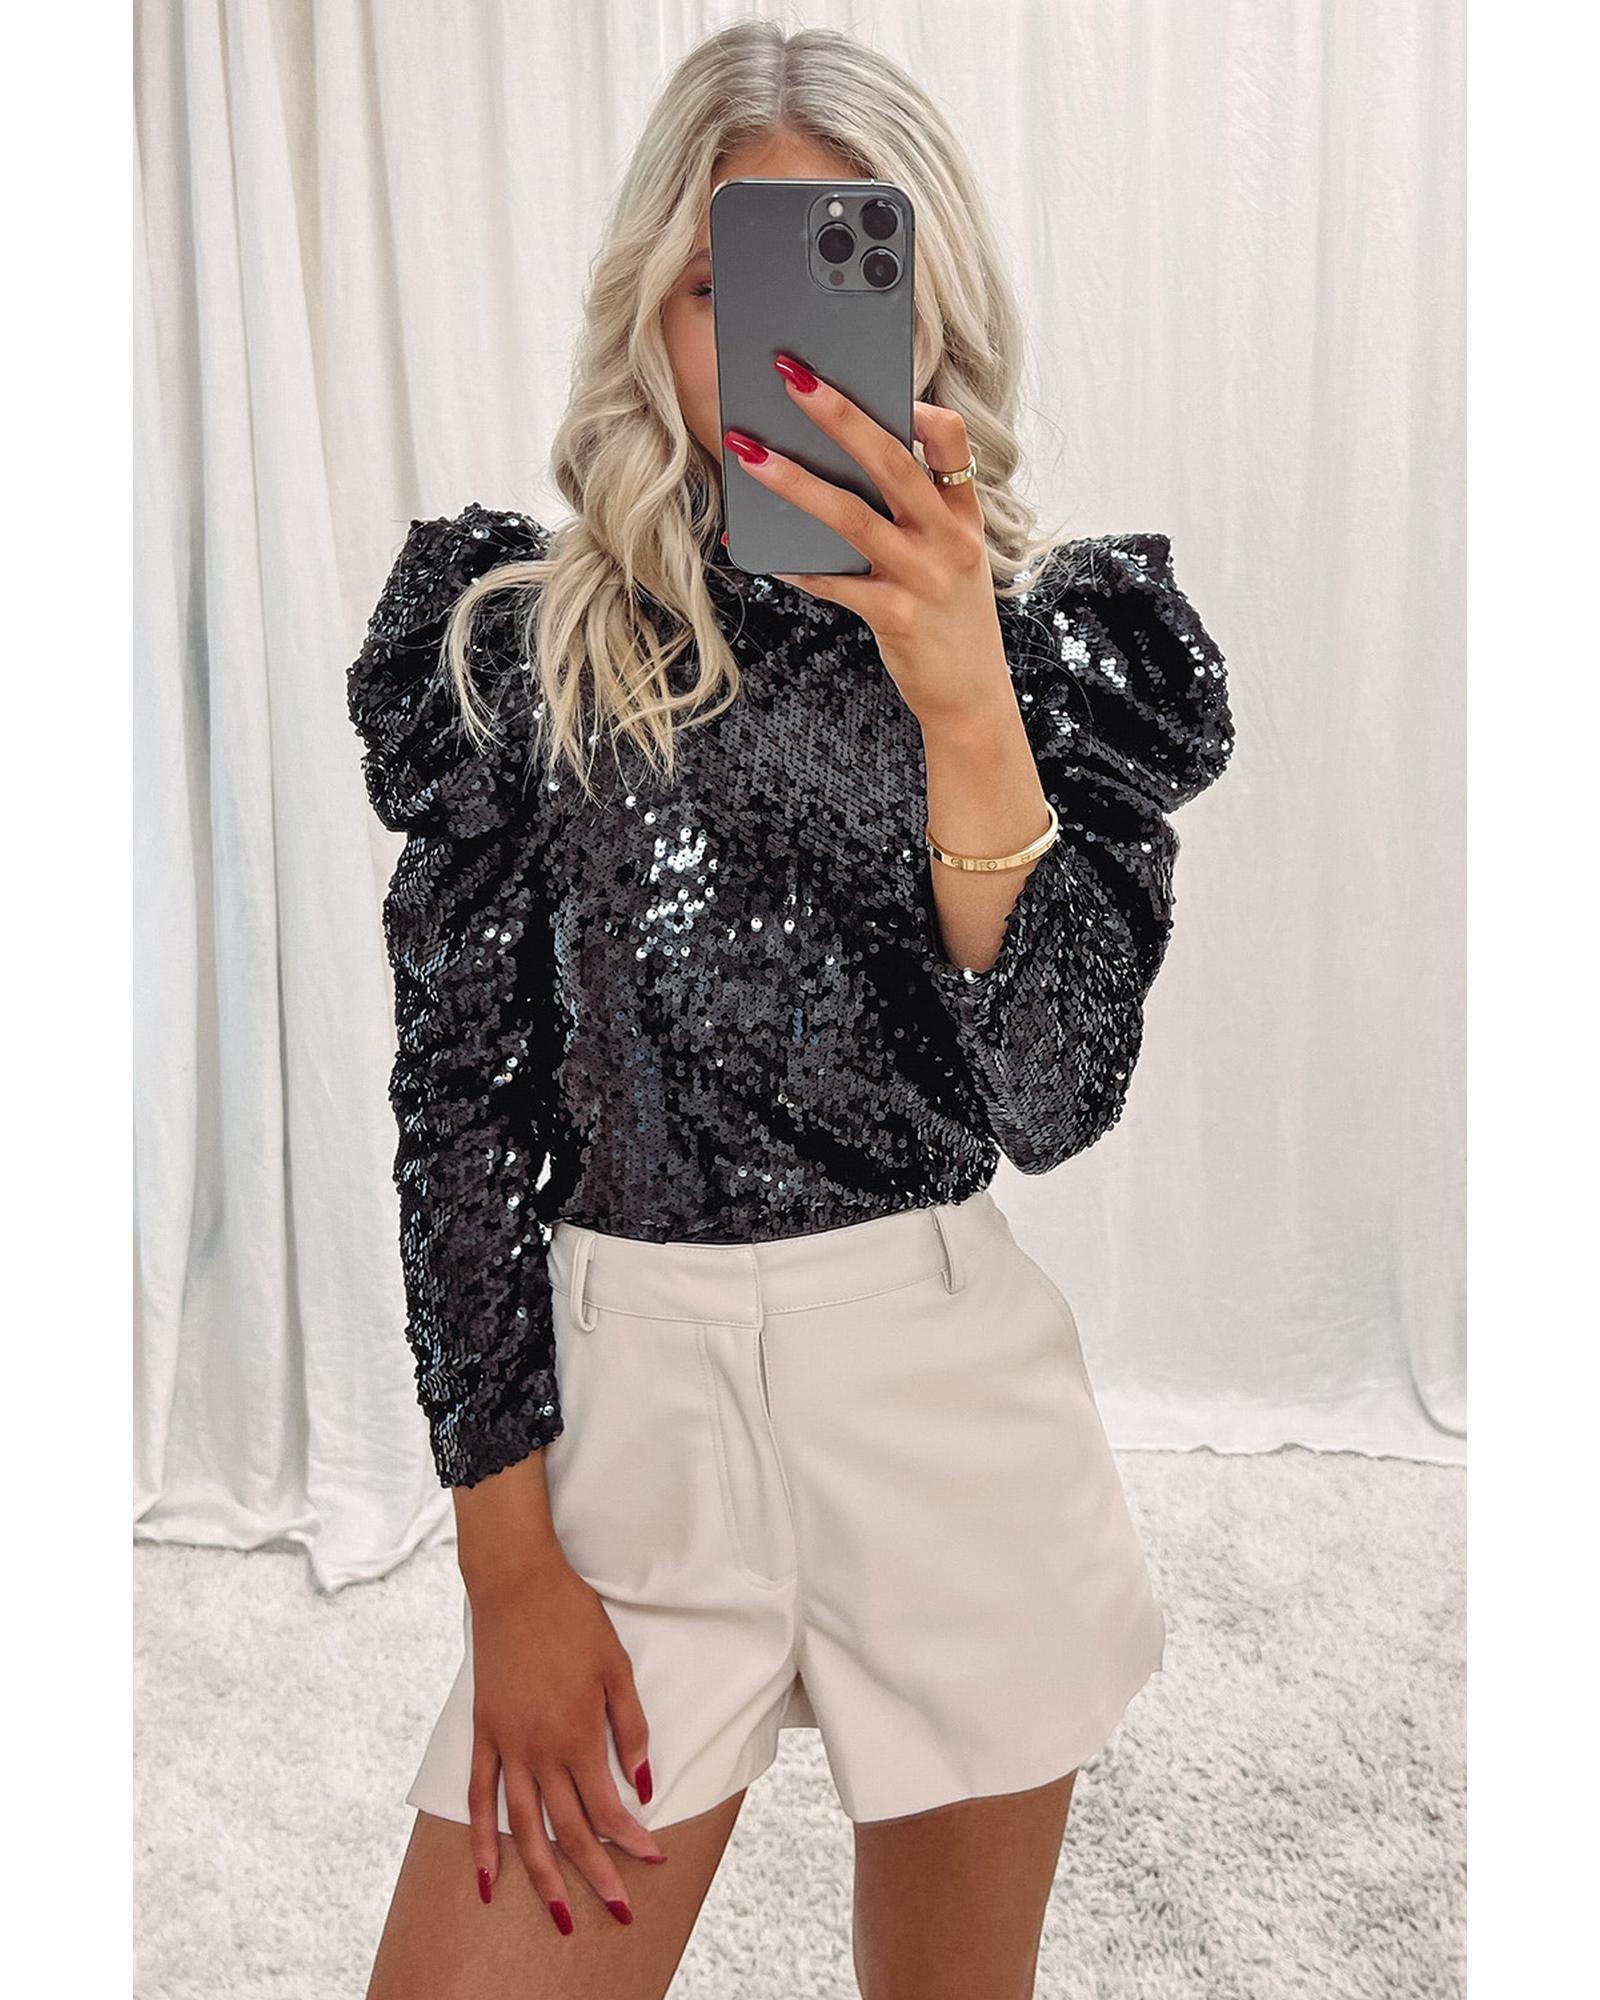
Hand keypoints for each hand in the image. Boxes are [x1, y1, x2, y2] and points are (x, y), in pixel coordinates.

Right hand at [466, 1553, 667, 1932]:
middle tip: (616, 1912)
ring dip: (541, 1876)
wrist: (516, 1584)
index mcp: (577, 1734)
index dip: (632, 1841)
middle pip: (569, 1829)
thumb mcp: (617, 1667)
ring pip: (523, 1827)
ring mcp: (507, 1745)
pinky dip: (481, 1841)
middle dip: (594, 1875)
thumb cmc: (574, 1619)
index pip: (608, 1808)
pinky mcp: (483, 1734)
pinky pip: (478, 1798)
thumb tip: (641, 1784)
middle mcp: (539, 1750)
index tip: (652, 1862)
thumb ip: (630, 1728)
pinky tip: (487, 1877)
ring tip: (557, 1917)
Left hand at [722, 358, 1015, 735]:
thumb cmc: (947, 619)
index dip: (916, 407)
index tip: (879, 384)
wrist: (972, 698)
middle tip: (791, 376)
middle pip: (892, 461)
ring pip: (853, 517)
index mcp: (964, 517)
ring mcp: (923, 578)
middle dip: (840, 414)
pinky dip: (795, 565)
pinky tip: (760, 551)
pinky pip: (835, 582)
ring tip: (750, 454)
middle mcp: (948, 540)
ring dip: (796, 482)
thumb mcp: (948, 559)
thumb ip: (912, 516)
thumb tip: (836, 469)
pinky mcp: (897, 617)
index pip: (953, 441)